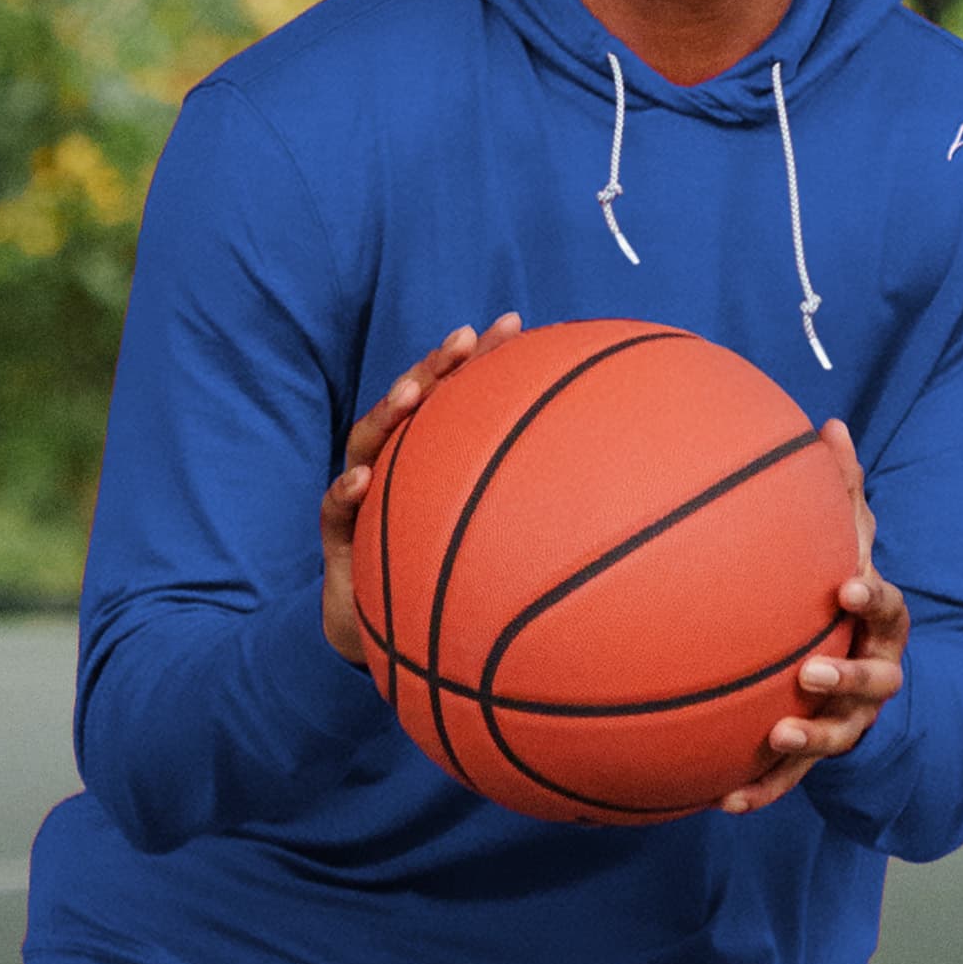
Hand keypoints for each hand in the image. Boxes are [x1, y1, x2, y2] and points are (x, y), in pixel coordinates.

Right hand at [321, 313, 522, 663]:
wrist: (402, 640)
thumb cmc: (460, 584)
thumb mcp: (506, 546)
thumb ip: (545, 512)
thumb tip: (627, 488)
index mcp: (439, 455)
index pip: (461, 396)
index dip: (485, 357)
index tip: (513, 323)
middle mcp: (402, 464)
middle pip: (415, 402)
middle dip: (437, 367)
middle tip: (463, 340)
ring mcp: (367, 493)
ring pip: (369, 440)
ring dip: (388, 412)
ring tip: (411, 394)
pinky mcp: (340, 533)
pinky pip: (335, 509)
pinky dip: (345, 492)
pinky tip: (361, 482)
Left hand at [719, 417, 909, 814]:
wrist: (859, 678)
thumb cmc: (844, 597)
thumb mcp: (848, 546)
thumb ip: (841, 493)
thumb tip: (830, 422)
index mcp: (881, 622)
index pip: (889, 607)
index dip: (873, 597)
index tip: (849, 585)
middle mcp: (874, 673)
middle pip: (874, 680)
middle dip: (846, 676)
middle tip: (813, 670)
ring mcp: (848, 719)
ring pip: (835, 734)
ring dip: (807, 739)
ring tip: (776, 734)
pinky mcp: (817, 754)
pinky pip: (789, 781)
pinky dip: (760, 790)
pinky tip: (720, 802)